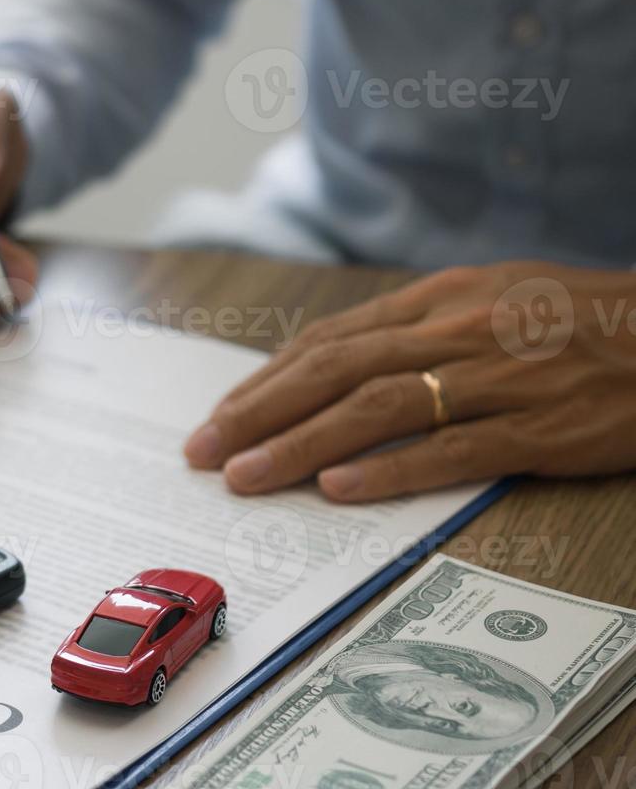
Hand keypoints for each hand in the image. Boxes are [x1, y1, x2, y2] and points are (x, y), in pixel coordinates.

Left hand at [184, 263, 635, 501]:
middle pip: (335, 370)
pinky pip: (452, 449)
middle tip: (204, 452)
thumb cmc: (584, 322)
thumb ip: (420, 327)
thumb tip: (341, 361)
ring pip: (377, 408)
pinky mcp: (540, 426)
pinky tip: (338, 489)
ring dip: (300, 444)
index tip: (222, 417)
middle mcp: (458, 331)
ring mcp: (498, 378)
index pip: (330, 341)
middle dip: (259, 413)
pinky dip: (390, 469)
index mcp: (442, 299)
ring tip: (246, 477)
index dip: (267, 381)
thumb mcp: (495, 301)